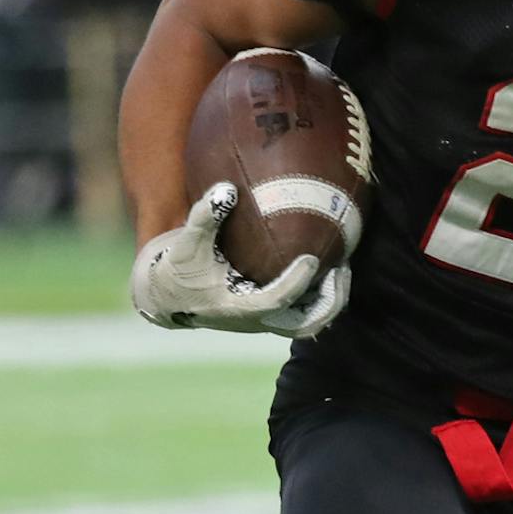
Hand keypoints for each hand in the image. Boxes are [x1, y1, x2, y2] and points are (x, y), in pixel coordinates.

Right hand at [130, 183, 350, 336]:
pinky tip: (332, 269)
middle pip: (307, 325)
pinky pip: (305, 313)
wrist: (168, 296)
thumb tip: (227, 189)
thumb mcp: (186, 243)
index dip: (296, 282)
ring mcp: (266, 322)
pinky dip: (321, 297)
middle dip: (330, 301)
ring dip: (331, 301)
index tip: (311, 259)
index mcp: (239, 307)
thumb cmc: (179, 268)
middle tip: (343, 270)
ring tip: (344, 269)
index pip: (276, 300)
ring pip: (311, 323)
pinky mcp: (271, 316)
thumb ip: (205, 216)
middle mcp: (257, 321)